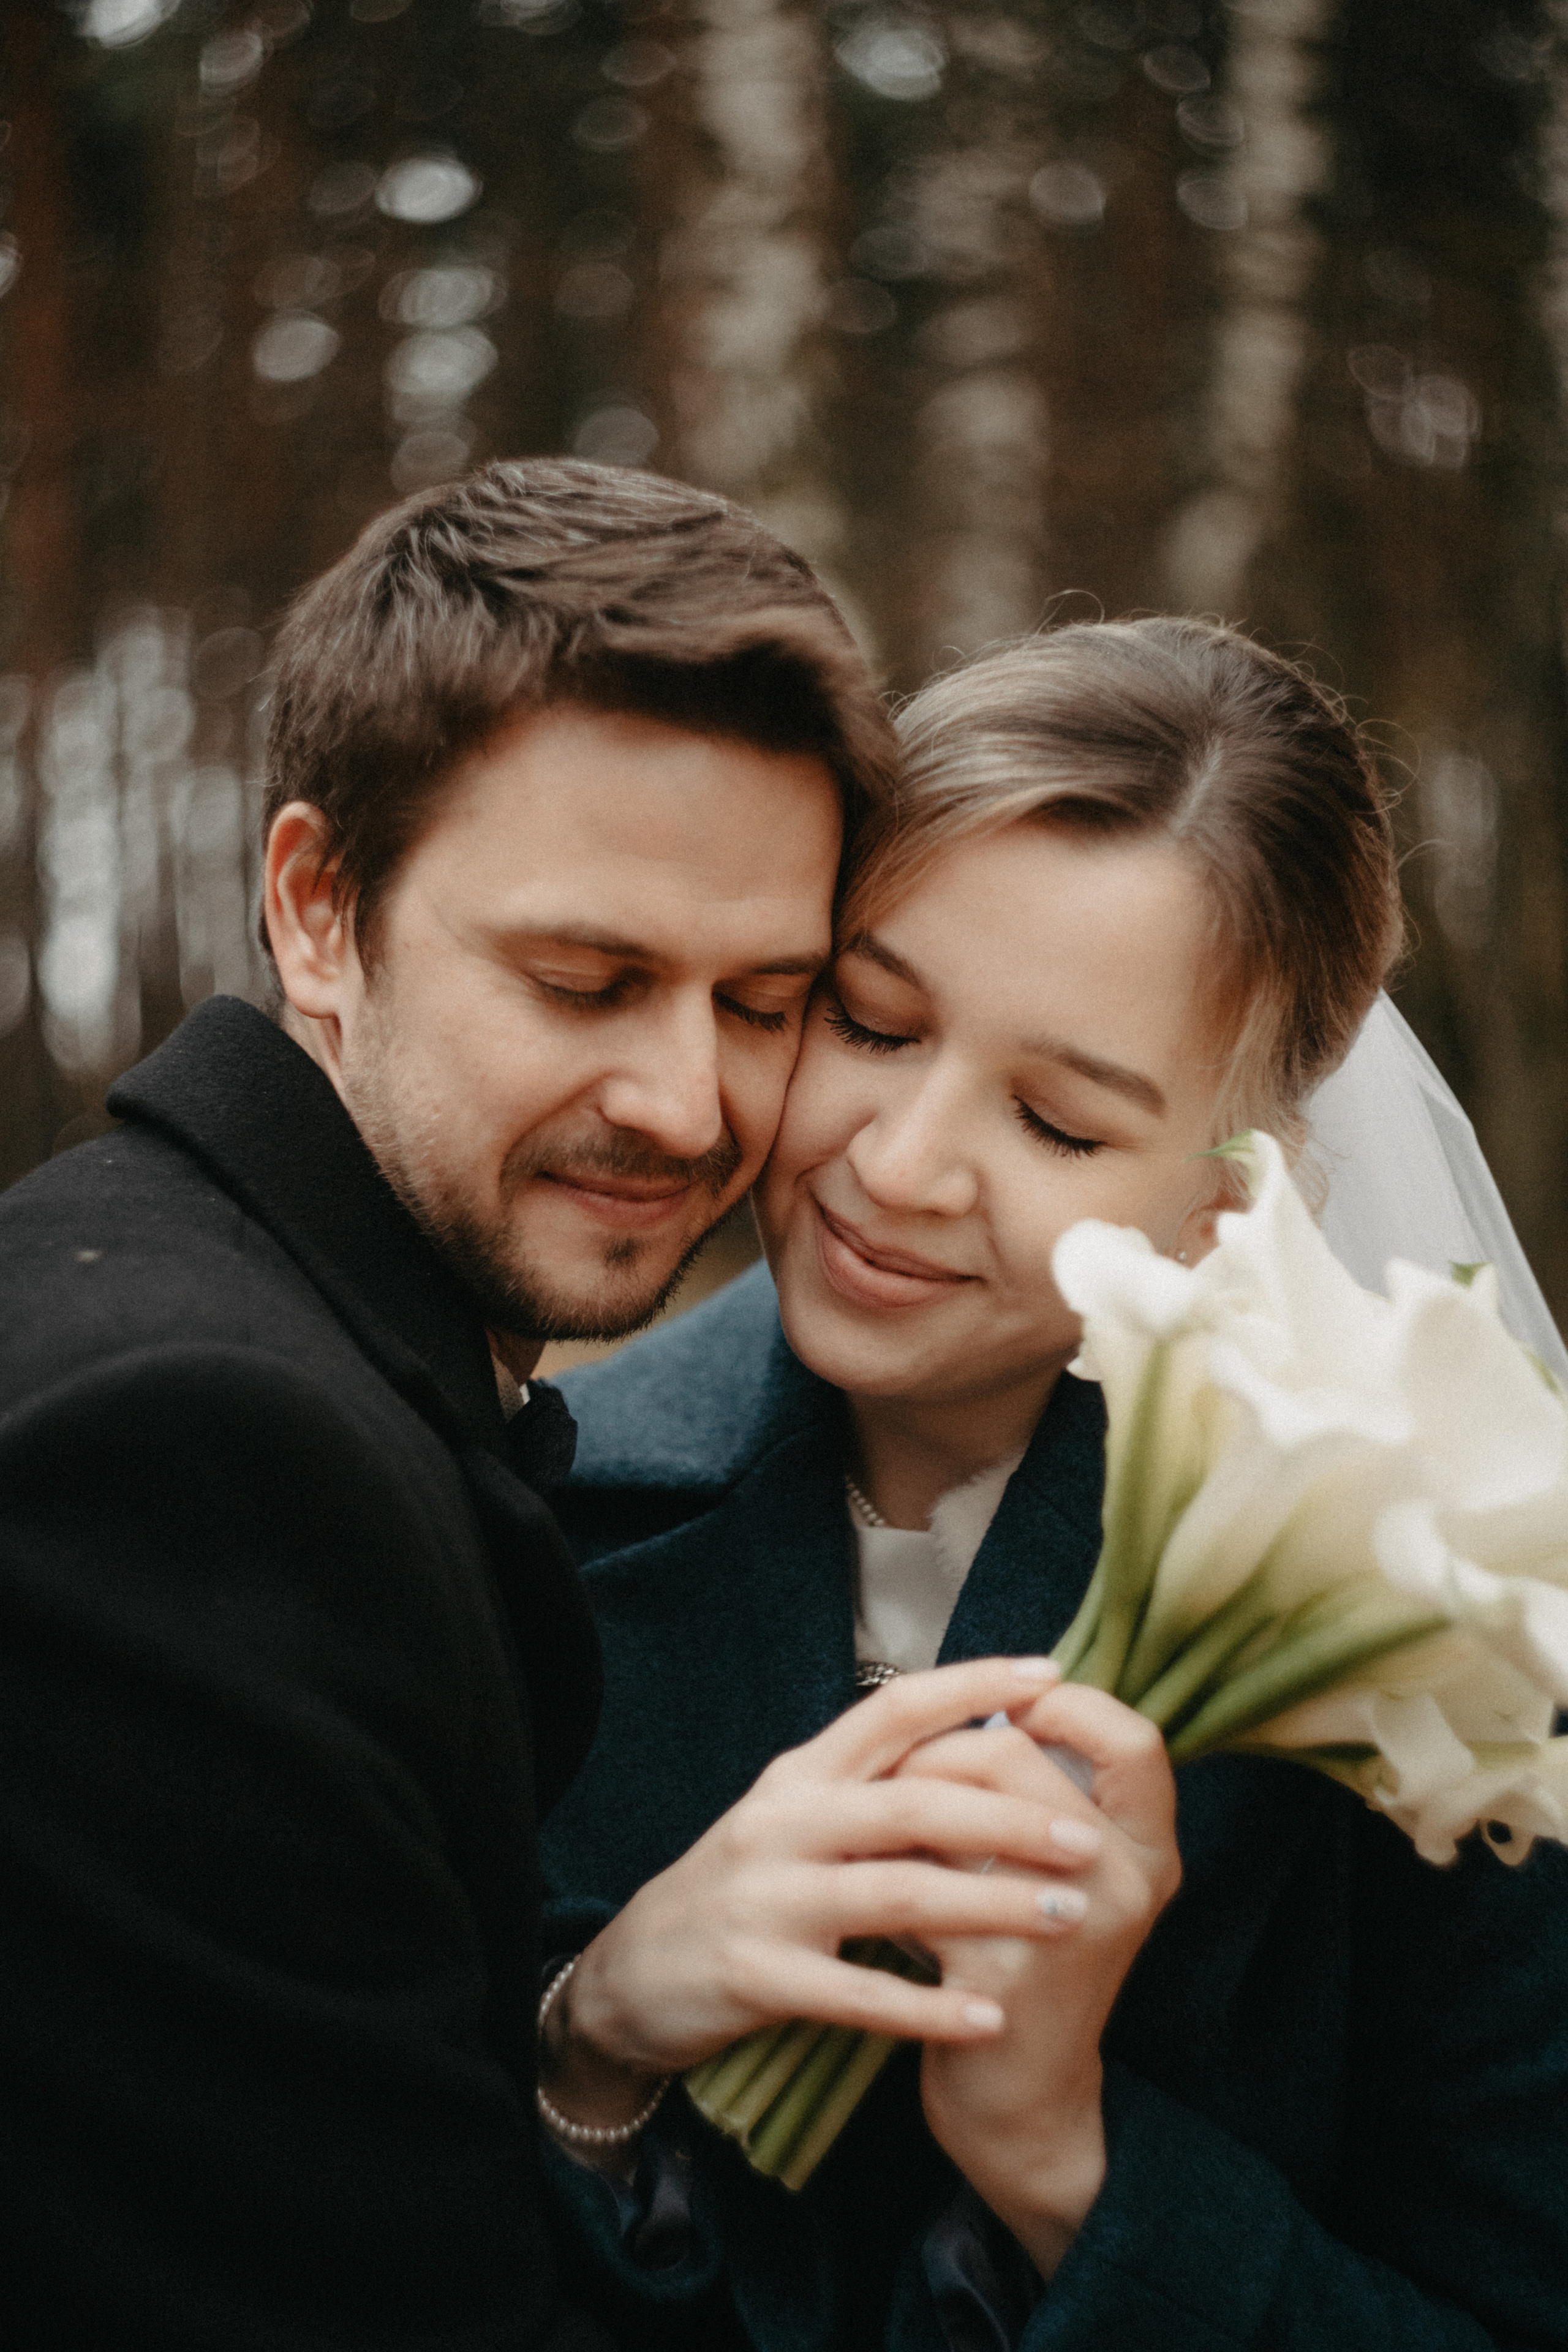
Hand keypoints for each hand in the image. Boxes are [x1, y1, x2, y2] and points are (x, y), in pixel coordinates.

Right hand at [541, 1657, 1101, 2132]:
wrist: (631, 1974)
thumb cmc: (746, 1888)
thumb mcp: (796, 1815)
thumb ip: (873, 1783)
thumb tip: (984, 1743)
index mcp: (803, 1774)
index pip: (895, 1708)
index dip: (973, 1685)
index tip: (1052, 1677)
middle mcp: (785, 1821)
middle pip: (912, 1805)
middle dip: (1007, 1818)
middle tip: (1085, 1837)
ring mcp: (768, 1898)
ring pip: (897, 1894)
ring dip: (989, 1905)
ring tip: (1068, 1916)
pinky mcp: (757, 1975)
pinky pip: (859, 1994)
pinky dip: (929, 2008)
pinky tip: (989, 2019)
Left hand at [903, 1685, 1180, 2277]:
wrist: (1019, 2095)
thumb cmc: (1028, 1956)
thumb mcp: (1066, 1873)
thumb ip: (1048, 1793)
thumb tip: (983, 1696)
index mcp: (1151, 1850)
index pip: (1134, 1738)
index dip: (1068, 1705)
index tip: (1012, 1709)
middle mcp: (1127, 1884)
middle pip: (1015, 1755)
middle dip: (938, 1749)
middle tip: (901, 1773)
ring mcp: (1067, 1929)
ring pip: (958, 1810)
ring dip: (903, 1804)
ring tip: (880, 1820)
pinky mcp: (1000, 1972)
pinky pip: (920, 1881)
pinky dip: (887, 1874)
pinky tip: (876, 1889)